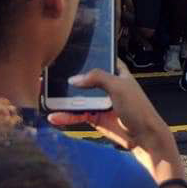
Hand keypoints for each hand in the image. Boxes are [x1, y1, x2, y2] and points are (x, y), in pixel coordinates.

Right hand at [48, 61, 181, 181]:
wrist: (143, 136)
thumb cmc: (136, 107)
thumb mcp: (119, 87)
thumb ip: (98, 78)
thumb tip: (74, 79)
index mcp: (117, 73)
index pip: (101, 59)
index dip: (88, 55)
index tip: (68, 51)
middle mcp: (107, 85)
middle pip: (85, 79)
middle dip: (69, 77)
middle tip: (47, 74)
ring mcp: (100, 102)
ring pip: (78, 97)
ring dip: (63, 98)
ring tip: (43, 95)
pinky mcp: (95, 117)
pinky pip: (77, 115)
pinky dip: (66, 116)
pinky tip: (53, 116)